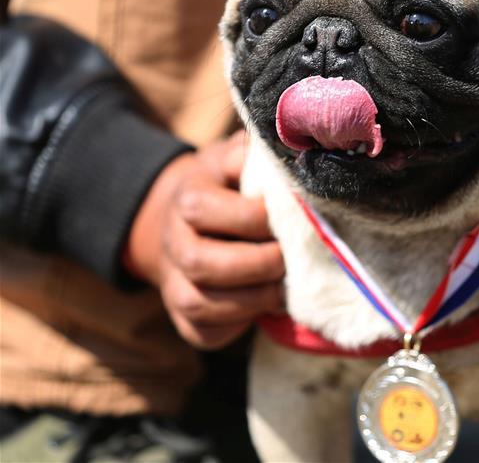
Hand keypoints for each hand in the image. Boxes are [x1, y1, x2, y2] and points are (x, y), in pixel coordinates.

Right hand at [125, 131, 284, 348]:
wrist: (193, 221)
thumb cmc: (233, 186)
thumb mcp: (241, 158)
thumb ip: (259, 154)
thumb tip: (297, 154)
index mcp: (188, 198)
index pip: (212, 212)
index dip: (258, 218)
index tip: (294, 215)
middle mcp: (173, 243)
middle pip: (204, 264)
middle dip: (259, 263)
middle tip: (294, 256)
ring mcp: (174, 284)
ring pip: (202, 305)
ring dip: (254, 299)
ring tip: (289, 285)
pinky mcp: (186, 320)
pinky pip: (207, 333)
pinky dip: (241, 324)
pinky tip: (271, 305)